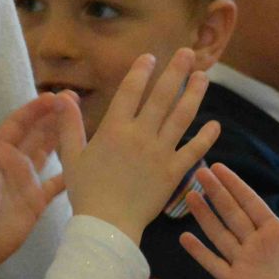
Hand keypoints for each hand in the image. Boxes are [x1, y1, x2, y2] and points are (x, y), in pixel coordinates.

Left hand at [0, 94, 69, 274]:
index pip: (18, 125)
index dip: (34, 110)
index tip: (53, 97)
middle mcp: (14, 164)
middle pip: (36, 135)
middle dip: (52, 117)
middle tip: (74, 101)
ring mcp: (27, 182)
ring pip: (48, 154)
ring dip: (61, 137)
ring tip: (81, 122)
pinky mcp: (37, 202)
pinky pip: (56, 184)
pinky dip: (69, 174)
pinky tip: (85, 165)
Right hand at [60, 50, 219, 243]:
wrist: (107, 225)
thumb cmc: (86, 192)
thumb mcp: (71, 156)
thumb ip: (69, 124)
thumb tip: (62, 95)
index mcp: (115, 129)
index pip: (131, 91)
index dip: (141, 71)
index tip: (150, 57)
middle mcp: (141, 136)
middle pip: (162, 97)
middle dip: (175, 72)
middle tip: (187, 52)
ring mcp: (160, 153)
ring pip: (182, 117)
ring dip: (194, 95)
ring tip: (203, 77)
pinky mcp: (174, 172)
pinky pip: (194, 150)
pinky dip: (206, 137)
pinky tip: (216, 125)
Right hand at [181, 166, 278, 278]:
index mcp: (274, 230)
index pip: (250, 202)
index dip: (234, 185)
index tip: (218, 167)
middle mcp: (255, 242)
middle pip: (231, 213)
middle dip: (216, 193)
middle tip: (200, 172)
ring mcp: (244, 262)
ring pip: (219, 234)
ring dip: (205, 216)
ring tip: (190, 196)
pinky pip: (214, 264)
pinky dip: (200, 252)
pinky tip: (186, 238)